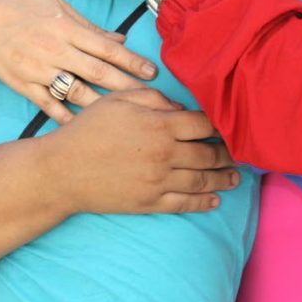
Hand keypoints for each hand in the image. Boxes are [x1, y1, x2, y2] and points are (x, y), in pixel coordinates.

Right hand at [0, 0, 158, 123]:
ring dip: (102, 106)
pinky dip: (66, 117)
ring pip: (76, 92)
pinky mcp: (22, 84)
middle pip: (98, 73)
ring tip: (124, 118)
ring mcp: (39, 69)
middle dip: (127, 87)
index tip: (153, 74)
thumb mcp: (59, 8)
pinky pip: (48, 104)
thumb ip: (89, 27)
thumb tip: (119, 41)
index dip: (132, 62)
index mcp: (68, 29)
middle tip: (151, 101)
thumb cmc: (23, 7)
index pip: (107, 49)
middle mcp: (56, 50)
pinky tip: (83, 128)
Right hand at [41, 88, 238, 214]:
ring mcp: (158, 181)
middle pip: (208, 154)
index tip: (228, 126)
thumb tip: (181, 108)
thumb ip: (153, 98)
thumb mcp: (117, 101)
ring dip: (222, 179)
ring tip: (234, 177)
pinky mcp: (149, 203)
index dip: (219, 125)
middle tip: (240, 153)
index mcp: (158, 125)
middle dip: (227, 153)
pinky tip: (214, 200)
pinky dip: (203, 203)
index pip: (203, 124)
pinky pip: (184, 203)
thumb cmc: (87, 130)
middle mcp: (164, 154)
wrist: (62, 171)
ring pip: (201, 181)